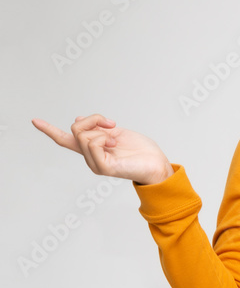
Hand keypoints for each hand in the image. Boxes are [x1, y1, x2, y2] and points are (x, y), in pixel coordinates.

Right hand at [31, 114, 173, 184]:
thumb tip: (78, 120)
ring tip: (116, 140)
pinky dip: (104, 138)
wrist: (157, 164)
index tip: (34, 120)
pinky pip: (93, 144)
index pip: (65, 139)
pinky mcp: (103, 168)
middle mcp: (90, 157)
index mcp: (92, 148)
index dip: (49, 130)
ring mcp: (95, 163)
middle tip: (112, 124)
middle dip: (94, 119)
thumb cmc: (140, 150)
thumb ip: (97, 128)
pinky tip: (115, 144)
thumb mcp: (116, 132)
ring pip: (83, 135)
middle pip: (76, 128)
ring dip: (102, 130)